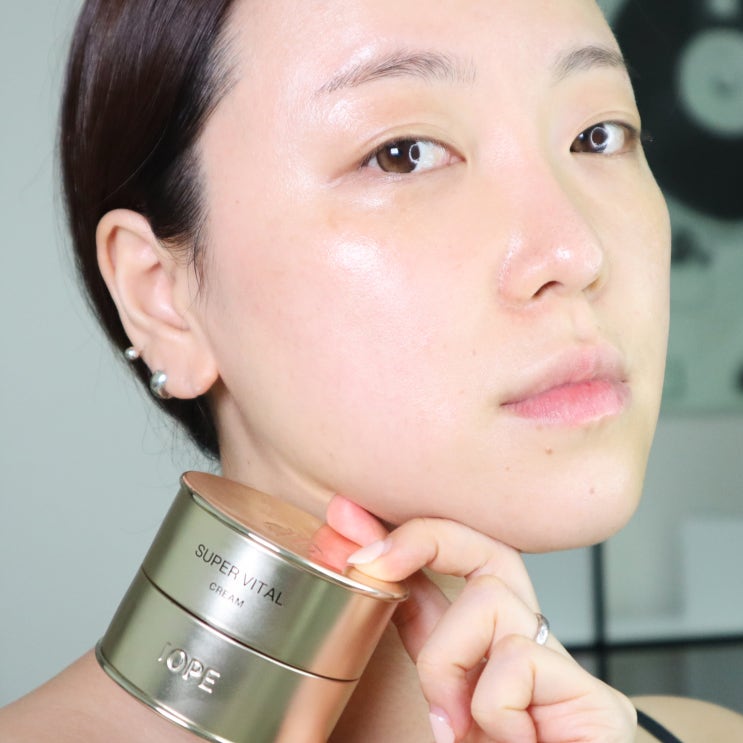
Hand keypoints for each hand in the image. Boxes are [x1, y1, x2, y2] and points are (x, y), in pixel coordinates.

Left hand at [327, 496, 635, 742]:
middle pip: (489, 548)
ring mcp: (567, 672)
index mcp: (491, 648)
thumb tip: (374, 570)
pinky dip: (492, 708)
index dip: (404, 537)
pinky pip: (518, 659)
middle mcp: (532, 647)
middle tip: (373, 562)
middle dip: (425, 538)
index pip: (459, 565)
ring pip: (491, 598)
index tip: (348, 521)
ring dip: (447, 661)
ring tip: (454, 726)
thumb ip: (424, 637)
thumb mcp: (441, 695)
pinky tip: (510, 741)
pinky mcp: (598, 703)